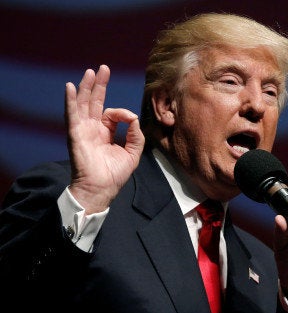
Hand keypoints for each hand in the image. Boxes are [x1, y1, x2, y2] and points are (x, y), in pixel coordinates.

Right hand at [65, 65, 144, 213]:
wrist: (101, 189)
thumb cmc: (115, 174)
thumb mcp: (133, 151)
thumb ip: (136, 133)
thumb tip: (133, 117)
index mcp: (105, 132)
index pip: (112, 114)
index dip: (123, 113)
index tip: (131, 118)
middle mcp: (92, 129)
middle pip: (94, 102)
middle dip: (99, 85)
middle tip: (102, 68)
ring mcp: (82, 131)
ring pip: (83, 104)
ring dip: (86, 87)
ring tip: (90, 72)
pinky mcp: (76, 135)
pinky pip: (72, 115)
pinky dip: (71, 101)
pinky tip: (71, 88)